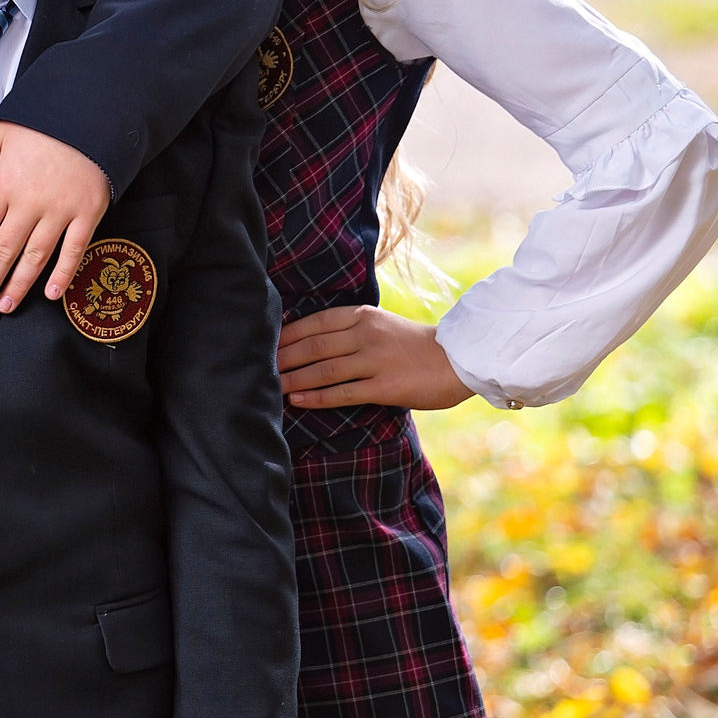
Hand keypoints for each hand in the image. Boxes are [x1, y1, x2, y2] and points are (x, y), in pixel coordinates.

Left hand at [0, 123, 111, 319]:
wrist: (92, 114)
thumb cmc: (43, 125)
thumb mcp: (0, 135)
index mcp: (4, 185)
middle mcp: (30, 203)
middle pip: (2, 252)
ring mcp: (61, 211)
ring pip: (35, 257)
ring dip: (19, 285)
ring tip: (4, 306)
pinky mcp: (88, 213)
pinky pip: (74, 250)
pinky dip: (63, 274)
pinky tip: (50, 294)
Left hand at [276, 305, 472, 410]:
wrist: (458, 360)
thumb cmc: (412, 345)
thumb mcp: (379, 325)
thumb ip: (347, 330)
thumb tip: (305, 341)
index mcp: (362, 316)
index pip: (313, 323)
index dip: (284, 336)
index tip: (263, 346)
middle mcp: (366, 335)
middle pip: (312, 346)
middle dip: (282, 359)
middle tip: (259, 369)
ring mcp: (375, 361)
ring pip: (323, 370)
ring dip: (293, 379)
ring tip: (271, 388)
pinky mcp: (385, 387)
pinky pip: (343, 393)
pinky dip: (316, 397)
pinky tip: (297, 401)